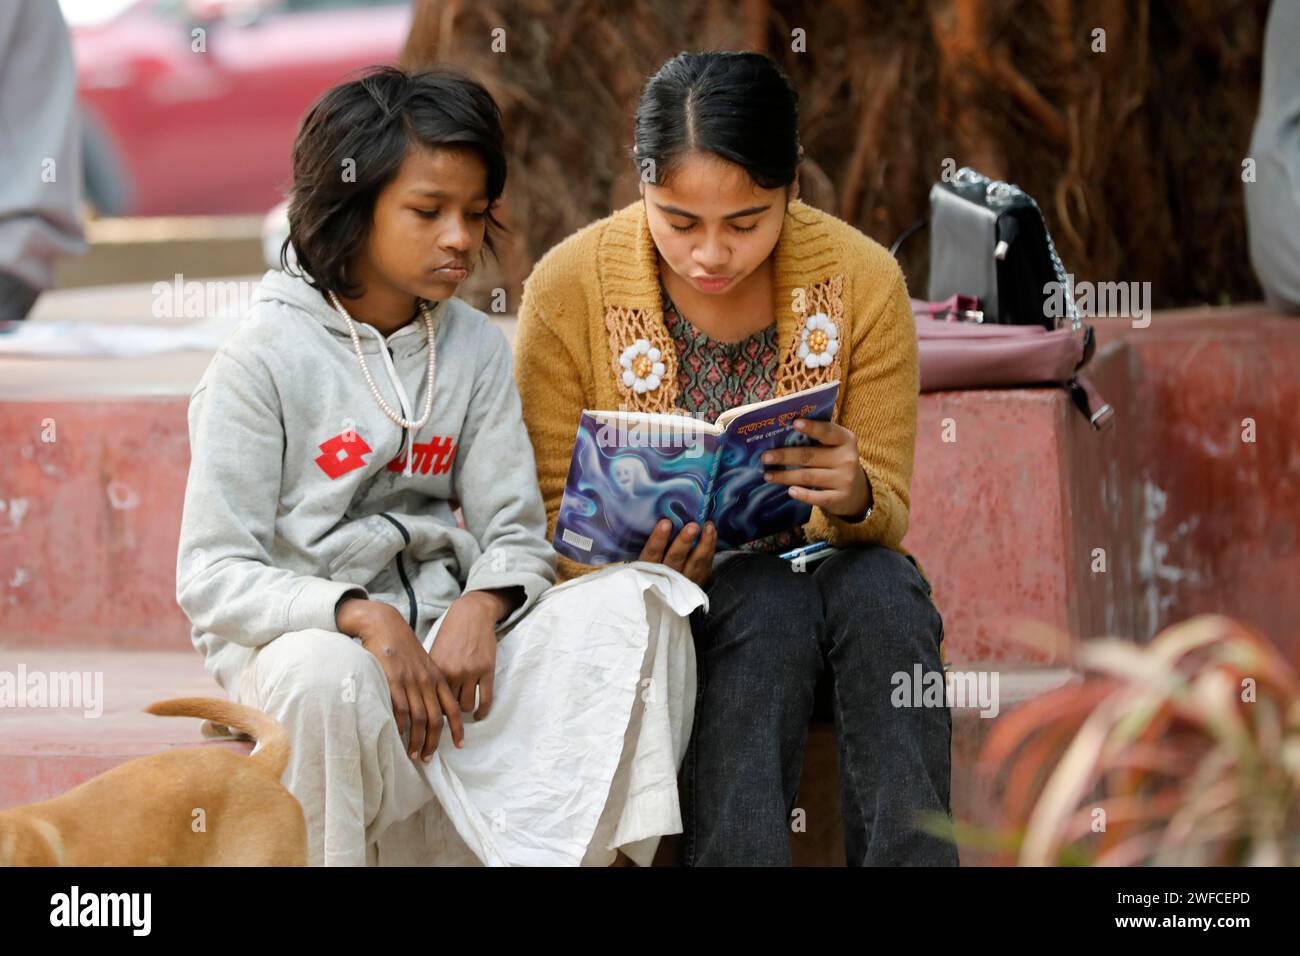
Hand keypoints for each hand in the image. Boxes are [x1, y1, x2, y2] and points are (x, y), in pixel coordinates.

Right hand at [336, 597, 462, 760]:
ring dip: (417, 740)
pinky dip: (401, 726)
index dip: (457, 728)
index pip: (452, 708)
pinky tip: (399, 736)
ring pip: (418, 719)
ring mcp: (411, 682)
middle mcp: (427, 682)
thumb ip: (430, 684)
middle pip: (435, 719)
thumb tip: (432, 708)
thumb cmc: (404, 647)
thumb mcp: (425, 664)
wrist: (387, 626)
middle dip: (433, 742)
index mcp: (438, 678)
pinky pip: (400, 709)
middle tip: (428, 758)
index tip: (459, 745)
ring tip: (413, 754)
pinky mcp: (393, 681)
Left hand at [428, 591, 502, 723]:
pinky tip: (479, 715)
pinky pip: (486, 699)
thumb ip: (432, 675)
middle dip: (449, 711)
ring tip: (465, 707)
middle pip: (449, 706)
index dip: (433, 709)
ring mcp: (471, 672)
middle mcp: (453, 672)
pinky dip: (482, 711)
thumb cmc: (451, 632)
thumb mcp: (436, 652)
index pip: (432, 700)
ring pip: (467, 706)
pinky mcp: (487, 670)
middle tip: (449, 710)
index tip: (433, 713)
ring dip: (466, 709)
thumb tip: (427, 699)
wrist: (472, 614)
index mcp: (437, 669)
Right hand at [638, 518, 715, 587]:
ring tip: (709, 527)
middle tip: (693, 526)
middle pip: (676, 558)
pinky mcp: (696, 582)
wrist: (665, 595)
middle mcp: (666, 576)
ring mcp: (683, 581)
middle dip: (684, 541)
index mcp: (648, 568)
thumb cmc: (654, 568)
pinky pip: (705, 565)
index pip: (652, 553)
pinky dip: (710, 549)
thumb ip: (653, 545)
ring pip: (695, 563)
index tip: (665, 523)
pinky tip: (712, 534)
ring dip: (704, 544)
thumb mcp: (647, 560)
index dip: (658, 539)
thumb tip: (664, 518)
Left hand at [761, 418, 871, 519]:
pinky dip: (802, 494)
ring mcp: (845, 480)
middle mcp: (847, 458)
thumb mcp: (834, 447)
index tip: (794, 423)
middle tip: (765, 457)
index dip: (811, 427)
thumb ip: (817, 439)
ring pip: (809, 477)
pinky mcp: (840, 499)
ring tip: (768, 475)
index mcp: (845, 439)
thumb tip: (783, 433)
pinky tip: (790, 491)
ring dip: (785, 476)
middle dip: (784, 456)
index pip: (827, 431)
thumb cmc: (836, 462)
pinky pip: (817, 497)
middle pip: (810, 456)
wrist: (857, 492)